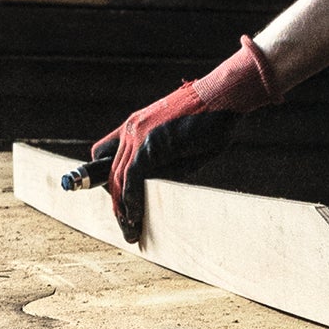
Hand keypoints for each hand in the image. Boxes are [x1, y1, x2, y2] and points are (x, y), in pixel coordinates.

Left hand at [87, 37, 276, 239]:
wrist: (223, 97)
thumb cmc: (211, 120)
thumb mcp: (181, 145)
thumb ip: (165, 165)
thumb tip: (154, 189)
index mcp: (136, 125)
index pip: (105, 156)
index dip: (108, 181)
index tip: (120, 203)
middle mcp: (131, 129)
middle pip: (109, 172)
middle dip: (116, 203)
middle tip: (126, 226)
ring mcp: (138, 135)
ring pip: (118, 179)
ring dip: (122, 209)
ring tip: (131, 231)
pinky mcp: (150, 145)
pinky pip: (132, 178)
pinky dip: (132, 200)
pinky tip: (136, 217)